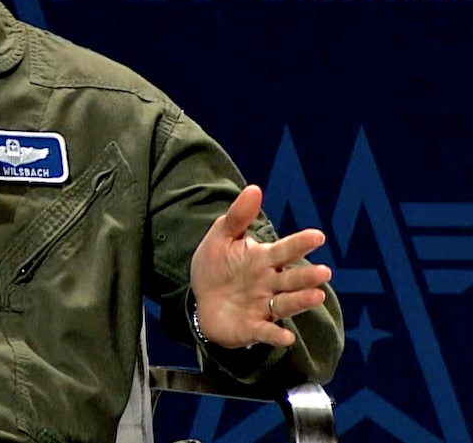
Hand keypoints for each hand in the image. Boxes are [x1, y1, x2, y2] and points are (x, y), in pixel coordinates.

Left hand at [189, 184, 331, 348]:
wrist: (200, 299)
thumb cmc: (217, 266)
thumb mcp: (222, 237)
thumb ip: (238, 216)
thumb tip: (254, 188)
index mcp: (263, 259)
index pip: (285, 249)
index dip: (300, 243)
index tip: (318, 236)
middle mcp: (269, 283)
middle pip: (292, 279)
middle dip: (307, 276)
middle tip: (324, 272)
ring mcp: (263, 306)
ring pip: (286, 303)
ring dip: (301, 301)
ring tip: (316, 295)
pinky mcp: (253, 327)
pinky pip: (266, 331)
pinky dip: (276, 334)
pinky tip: (286, 337)